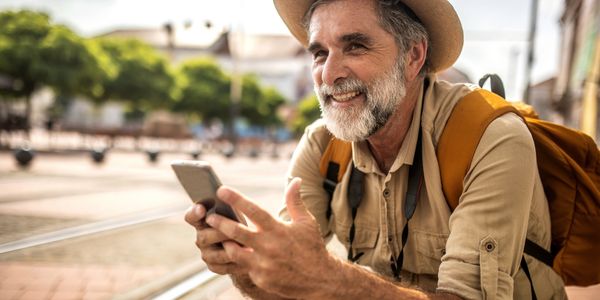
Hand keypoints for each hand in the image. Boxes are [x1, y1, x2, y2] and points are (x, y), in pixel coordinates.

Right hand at [184, 203, 247, 274]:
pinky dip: (235, 263)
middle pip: (204, 237)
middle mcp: (201, 237)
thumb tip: (231, 204)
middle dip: (220, 233)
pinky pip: (222, 267)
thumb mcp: (235, 213)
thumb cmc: (241, 222)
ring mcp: (206, 253)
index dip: (194, 213)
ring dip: (230, 249)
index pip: (191, 216)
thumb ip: (228, 210)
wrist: (250, 243)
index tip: (202, 208)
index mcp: (202, 220)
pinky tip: (247, 259)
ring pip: (214, 254)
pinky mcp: (215, 266)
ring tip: (246, 246)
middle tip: (236, 229)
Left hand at [205, 178, 334, 298]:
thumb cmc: (312, 247)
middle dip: (220, 223)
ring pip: (234, 252)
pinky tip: (238, 256)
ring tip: (221, 238)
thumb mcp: (306, 222)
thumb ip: (295, 201)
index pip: (254, 211)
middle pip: (237, 232)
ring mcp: (264, 265)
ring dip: (226, 244)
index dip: (236, 199)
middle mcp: (269, 246)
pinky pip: (244, 268)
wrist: (320, 280)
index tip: (221, 190)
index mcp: (278, 230)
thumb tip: (296, 180)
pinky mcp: (261, 279)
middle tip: (209, 216)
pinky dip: (241, 261)